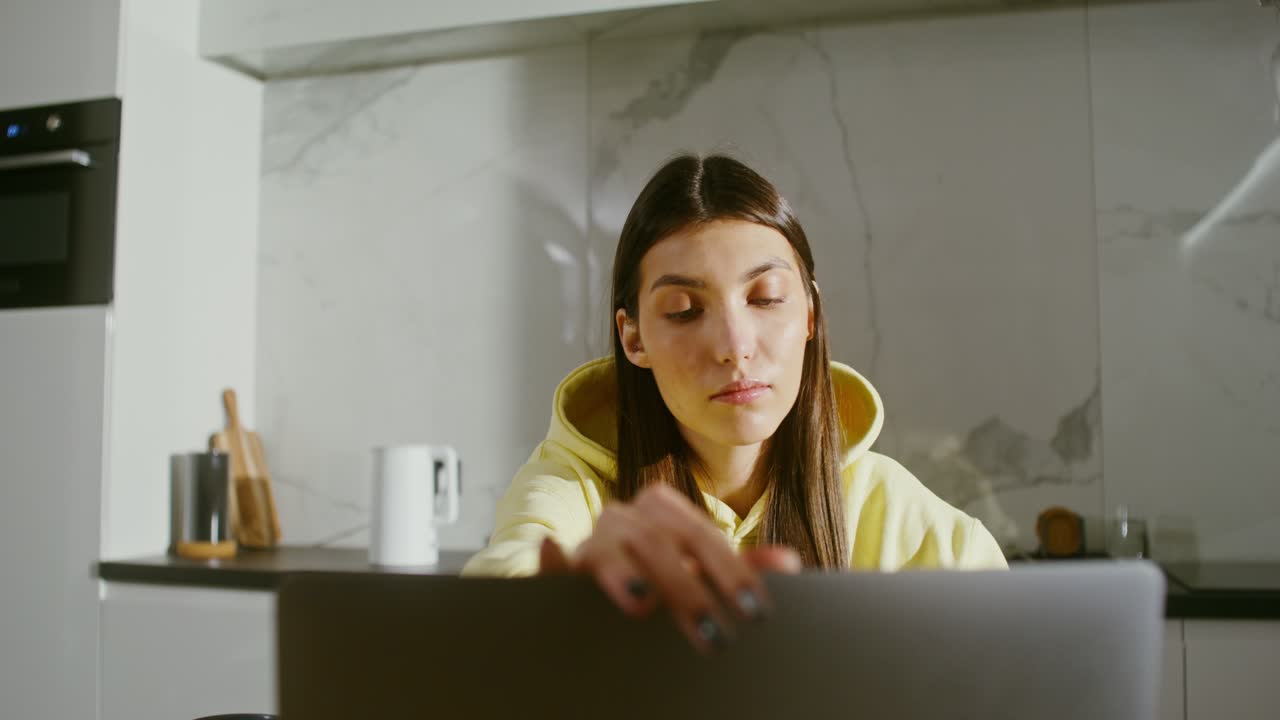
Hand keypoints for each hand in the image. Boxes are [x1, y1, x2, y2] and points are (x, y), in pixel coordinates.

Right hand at [537, 484, 801, 652]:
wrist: (615, 592)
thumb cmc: (667, 583)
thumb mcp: (705, 577)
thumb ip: (740, 571)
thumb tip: (787, 562)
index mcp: (665, 515)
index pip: (701, 535)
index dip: (730, 572)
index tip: (754, 611)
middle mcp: (627, 519)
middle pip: (657, 541)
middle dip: (686, 588)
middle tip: (711, 633)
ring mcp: (592, 543)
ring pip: (607, 548)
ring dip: (623, 573)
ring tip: (643, 602)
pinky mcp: (562, 571)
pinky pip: (550, 564)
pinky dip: (549, 560)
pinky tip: (552, 553)